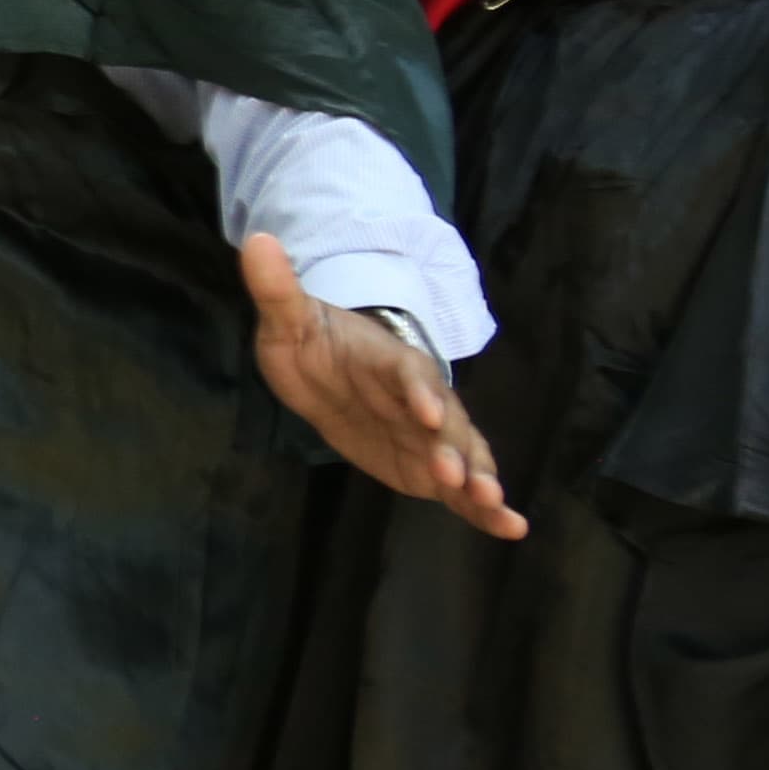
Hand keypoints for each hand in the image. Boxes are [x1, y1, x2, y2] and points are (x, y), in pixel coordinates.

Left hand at [241, 234, 525, 540]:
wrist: (329, 369)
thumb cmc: (313, 343)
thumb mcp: (288, 318)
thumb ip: (278, 289)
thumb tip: (257, 242)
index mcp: (388, 361)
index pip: (407, 372)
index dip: (418, 390)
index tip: (427, 412)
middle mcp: (420, 397)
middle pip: (445, 420)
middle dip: (454, 447)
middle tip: (461, 476)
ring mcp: (430, 433)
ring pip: (463, 454)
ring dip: (479, 477)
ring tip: (494, 504)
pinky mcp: (430, 465)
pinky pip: (461, 487)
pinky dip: (486, 508)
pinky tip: (511, 527)